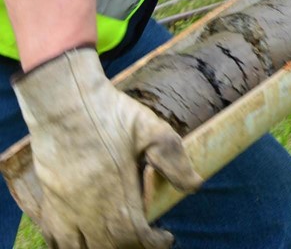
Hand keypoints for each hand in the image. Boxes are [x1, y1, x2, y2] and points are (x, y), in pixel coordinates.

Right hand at [12, 48, 202, 248]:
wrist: (66, 101)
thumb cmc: (111, 113)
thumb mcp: (152, 130)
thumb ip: (174, 160)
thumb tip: (195, 185)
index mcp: (117, 194)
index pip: (136, 236)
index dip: (153, 243)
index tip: (166, 237)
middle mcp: (89, 209)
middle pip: (109, 247)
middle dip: (131, 247)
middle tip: (146, 237)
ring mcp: (65, 207)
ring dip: (101, 248)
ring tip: (117, 239)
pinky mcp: (49, 199)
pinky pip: (55, 238)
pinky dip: (70, 245)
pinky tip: (83, 239)